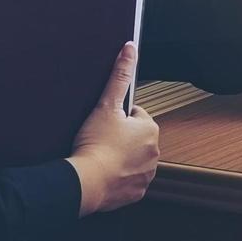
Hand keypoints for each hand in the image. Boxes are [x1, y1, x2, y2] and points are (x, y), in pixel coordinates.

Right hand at [66, 43, 160, 214]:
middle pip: (135, 138)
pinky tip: (104, 172)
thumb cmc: (96, 144)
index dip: (117, 118)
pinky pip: (128, 180)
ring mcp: (147, 174)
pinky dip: (118, 177)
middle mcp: (155, 152)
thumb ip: (119, 75)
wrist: (87, 182)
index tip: (105, 125)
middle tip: (100, 140)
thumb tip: (130, 49)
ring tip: (101, 156)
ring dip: (120, 157)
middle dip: (121, 137)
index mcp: (150, 129)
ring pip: (133, 159)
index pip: (135, 116)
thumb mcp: (106, 105)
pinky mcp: (136, 192)